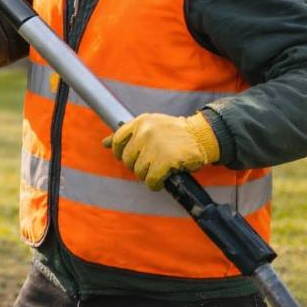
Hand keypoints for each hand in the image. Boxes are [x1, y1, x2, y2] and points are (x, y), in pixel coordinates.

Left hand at [103, 112, 219, 190]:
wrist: (202, 136)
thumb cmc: (175, 132)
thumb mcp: (151, 125)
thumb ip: (128, 134)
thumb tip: (104, 143)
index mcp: (140, 122)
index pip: (117, 140)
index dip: (120, 152)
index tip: (129, 158)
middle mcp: (145, 132)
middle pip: (127, 159)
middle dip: (137, 165)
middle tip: (150, 164)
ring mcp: (155, 146)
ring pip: (139, 171)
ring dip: (148, 175)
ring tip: (158, 171)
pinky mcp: (165, 160)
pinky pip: (151, 180)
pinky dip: (155, 184)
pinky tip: (161, 181)